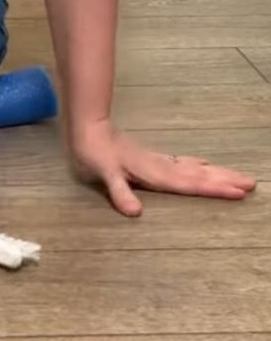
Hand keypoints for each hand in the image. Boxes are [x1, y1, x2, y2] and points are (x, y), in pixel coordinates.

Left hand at [69, 121, 256, 215]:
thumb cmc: (94, 153)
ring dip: (217, 174)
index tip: (238, 193)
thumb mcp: (103, 173)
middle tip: (252, 185)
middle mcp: (161, 167)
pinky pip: (183, 163)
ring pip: (194, 169)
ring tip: (239, 177)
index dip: (213, 189)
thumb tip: (135, 213)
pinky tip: (205, 166)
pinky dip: (198, 166)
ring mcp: (158, 161)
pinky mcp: (151, 158)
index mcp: (154, 173)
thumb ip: (120, 192)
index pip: (189, 184)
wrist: (89, 128)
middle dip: (224, 181)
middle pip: (198, 176)